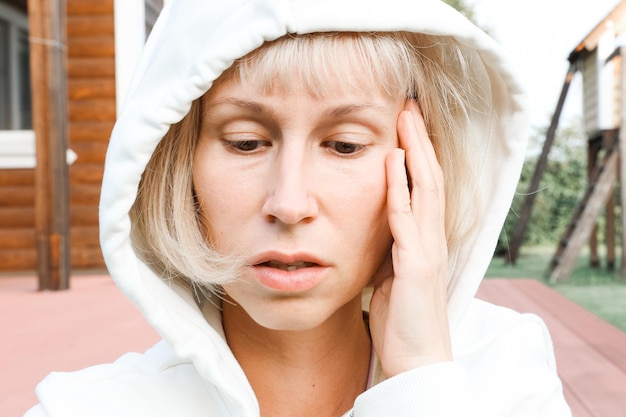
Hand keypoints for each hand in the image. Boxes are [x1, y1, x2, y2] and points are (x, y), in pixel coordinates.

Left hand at [369, 100, 451, 376]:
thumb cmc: (402, 319)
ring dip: (416, 149)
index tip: (405, 122)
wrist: (415, 360)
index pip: (425, 186)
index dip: (418, 152)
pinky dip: (401, 186)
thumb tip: (375, 227)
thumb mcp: (391, 274)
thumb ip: (388, 246)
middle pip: (431, 176)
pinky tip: (393, 159)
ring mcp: (427, 249)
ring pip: (427, 188)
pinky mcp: (417, 265)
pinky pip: (408, 217)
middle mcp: (432, 238)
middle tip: (409, 103)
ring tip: (406, 115)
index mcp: (425, 239)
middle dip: (420, 138)